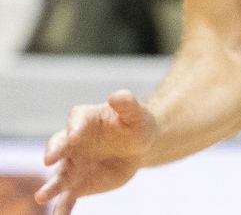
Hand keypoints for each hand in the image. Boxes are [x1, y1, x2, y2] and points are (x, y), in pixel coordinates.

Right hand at [36, 91, 153, 213]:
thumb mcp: (136, 114)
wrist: (138, 147)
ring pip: (59, 176)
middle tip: (50, 160)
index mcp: (84, 120)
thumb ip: (127, 104)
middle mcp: (71, 143)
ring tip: (42, 197)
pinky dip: (63, 206)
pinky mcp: (79, 184)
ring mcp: (73, 164)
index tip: (75, 135)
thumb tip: (117, 96)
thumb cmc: (134, 125)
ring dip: (50, 187)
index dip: (75, 127)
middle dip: (53, 152)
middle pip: (58, 146)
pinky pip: (68, 196)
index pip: (76, 120)